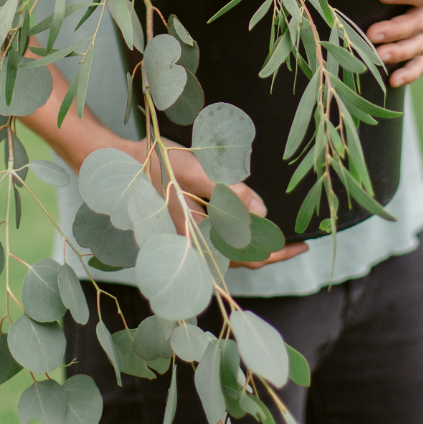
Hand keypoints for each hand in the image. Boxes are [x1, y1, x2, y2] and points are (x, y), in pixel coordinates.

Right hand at [132, 138, 307, 268]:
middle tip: (297, 243)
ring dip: (256, 245)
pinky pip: (219, 242)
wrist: (120, 165)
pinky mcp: (186, 231)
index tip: (302, 245)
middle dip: (272, 252)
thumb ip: (228, 192)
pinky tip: (247, 223)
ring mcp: (190, 240)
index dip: (278, 252)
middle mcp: (196, 245)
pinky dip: (239, 237)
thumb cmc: (156, 166)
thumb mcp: (195, 172)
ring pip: (232, 252)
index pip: (250, 255)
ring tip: (277, 233)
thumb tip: (261, 210)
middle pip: (244, 258)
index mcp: (200, 235)